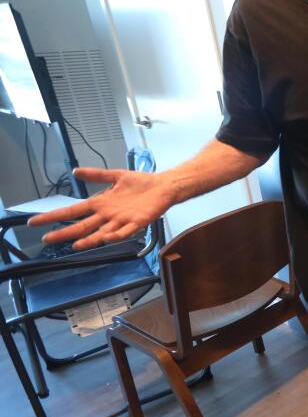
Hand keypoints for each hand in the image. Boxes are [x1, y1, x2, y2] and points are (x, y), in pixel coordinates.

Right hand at [26, 167, 174, 250]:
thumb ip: (96, 175)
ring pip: (101, 232)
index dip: (55, 216)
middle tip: (47, 239)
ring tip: (75, 245)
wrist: (163, 186)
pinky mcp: (137, 222)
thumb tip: (76, 171)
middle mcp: (108, 214)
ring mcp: (121, 220)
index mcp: (101, 203)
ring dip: (89, 239)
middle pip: (82, 225)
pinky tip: (106, 237)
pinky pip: (124, 231)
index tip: (36, 221)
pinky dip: (115, 235)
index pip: (73, 211)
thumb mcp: (115, 176)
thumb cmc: (141, 183)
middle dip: (65, 232)